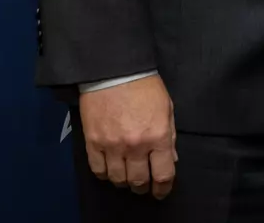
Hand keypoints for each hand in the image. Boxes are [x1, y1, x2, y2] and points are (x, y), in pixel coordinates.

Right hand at [79, 75, 176, 198]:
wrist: (114, 71)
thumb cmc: (145, 87)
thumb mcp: (167, 108)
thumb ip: (169, 136)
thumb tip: (170, 159)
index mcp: (158, 136)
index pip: (163, 174)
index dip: (163, 188)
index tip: (161, 191)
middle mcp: (136, 145)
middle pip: (139, 181)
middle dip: (143, 187)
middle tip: (144, 185)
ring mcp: (112, 146)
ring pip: (118, 179)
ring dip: (124, 182)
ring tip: (127, 176)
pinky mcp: (93, 143)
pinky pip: (98, 170)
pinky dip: (105, 174)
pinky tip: (110, 169)